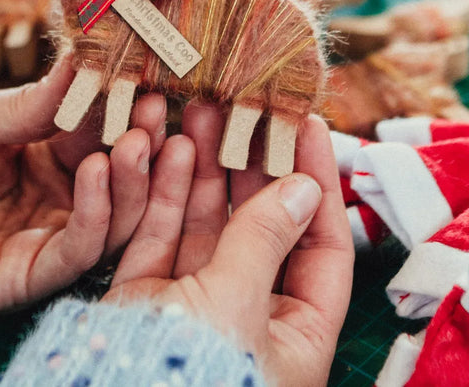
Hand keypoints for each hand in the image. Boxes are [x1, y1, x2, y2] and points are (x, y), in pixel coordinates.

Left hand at [0, 57, 167, 325]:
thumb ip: (30, 102)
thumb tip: (85, 58)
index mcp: (46, 151)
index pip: (101, 130)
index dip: (127, 108)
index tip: (154, 79)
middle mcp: (58, 194)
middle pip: (120, 173)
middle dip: (145, 143)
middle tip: (160, 113)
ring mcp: (50, 235)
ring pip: (116, 214)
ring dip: (134, 178)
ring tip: (138, 141)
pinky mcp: (34, 274)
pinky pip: (80, 249)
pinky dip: (98, 214)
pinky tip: (95, 173)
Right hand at [103, 106, 353, 386]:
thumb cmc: (191, 375)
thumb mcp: (238, 303)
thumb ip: (266, 238)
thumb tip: (305, 187)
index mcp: (295, 335)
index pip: (324, 245)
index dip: (319, 182)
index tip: (308, 126)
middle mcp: (248, 317)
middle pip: (262, 226)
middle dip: (253, 165)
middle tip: (247, 109)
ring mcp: (194, 306)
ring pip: (208, 225)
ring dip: (207, 167)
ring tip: (204, 110)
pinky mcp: (144, 299)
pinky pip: (162, 237)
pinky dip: (167, 194)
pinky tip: (173, 148)